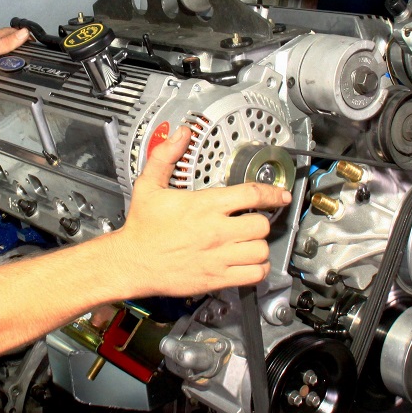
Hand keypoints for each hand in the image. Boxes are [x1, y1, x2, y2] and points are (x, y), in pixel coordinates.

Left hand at [0, 27, 28, 92]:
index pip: (7, 32)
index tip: (32, 38)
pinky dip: (2, 68)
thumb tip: (22, 33)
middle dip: (17, 44)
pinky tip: (4, 72)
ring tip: (21, 60)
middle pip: (4, 42)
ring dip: (9, 56)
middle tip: (30, 48)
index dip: (21, 33)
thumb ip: (4, 43)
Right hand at [105, 127, 291, 297]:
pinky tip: (248, 262)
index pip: (252, 195)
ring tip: (250, 242)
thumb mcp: (149, 185)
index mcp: (205, 205)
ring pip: (261, 250)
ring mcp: (219, 256)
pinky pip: (253, 275)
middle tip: (252, 221)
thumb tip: (181, 134)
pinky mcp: (217, 278)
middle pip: (262, 225)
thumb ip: (166, 156)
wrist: (131, 262)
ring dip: (259, 245)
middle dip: (261, 221)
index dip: (272, 193)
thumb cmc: (142, 227)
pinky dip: (257, 269)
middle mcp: (216, 231)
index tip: (280, 195)